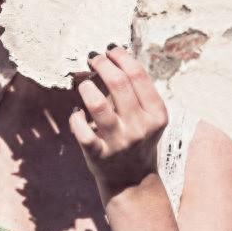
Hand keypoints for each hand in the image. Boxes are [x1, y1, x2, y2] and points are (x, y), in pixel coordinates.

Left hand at [68, 44, 168, 201]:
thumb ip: (133, 91)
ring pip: (97, 104)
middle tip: (92, 58)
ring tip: (83, 84)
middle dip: (102, 64)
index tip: (109, 49)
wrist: (132, 180)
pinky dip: (75, 117)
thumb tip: (111, 57)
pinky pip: (81, 130)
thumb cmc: (136, 138)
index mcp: (156, 114)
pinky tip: (77, 112)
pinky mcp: (99, 154)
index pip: (138, 75)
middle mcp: (140, 127)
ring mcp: (120, 142)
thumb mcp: (146, 117)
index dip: (121, 56)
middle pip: (118, 83)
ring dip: (86, 88)